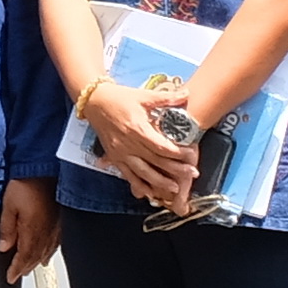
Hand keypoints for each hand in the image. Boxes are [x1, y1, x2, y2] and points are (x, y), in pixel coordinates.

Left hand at [0, 176, 60, 283]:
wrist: (44, 169)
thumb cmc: (26, 184)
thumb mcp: (9, 206)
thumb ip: (7, 228)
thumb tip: (4, 247)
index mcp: (33, 231)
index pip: (24, 257)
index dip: (16, 269)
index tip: (10, 278)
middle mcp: (46, 233)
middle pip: (35, 257)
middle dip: (25, 267)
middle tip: (17, 275)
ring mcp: (54, 227)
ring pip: (45, 252)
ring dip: (36, 262)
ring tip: (29, 268)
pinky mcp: (59, 221)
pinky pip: (55, 243)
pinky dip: (49, 252)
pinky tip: (47, 255)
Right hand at [81, 80, 195, 210]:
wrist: (94, 101)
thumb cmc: (120, 97)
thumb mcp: (143, 95)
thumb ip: (166, 98)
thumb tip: (187, 94)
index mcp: (137, 128)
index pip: (161, 146)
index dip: (178, 153)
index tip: (192, 155)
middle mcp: (129, 143)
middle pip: (155, 161)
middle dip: (175, 169)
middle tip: (193, 174)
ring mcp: (120, 152)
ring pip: (142, 172)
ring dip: (159, 182)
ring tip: (174, 188)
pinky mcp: (114, 157)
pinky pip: (127, 175)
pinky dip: (138, 185)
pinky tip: (149, 193)